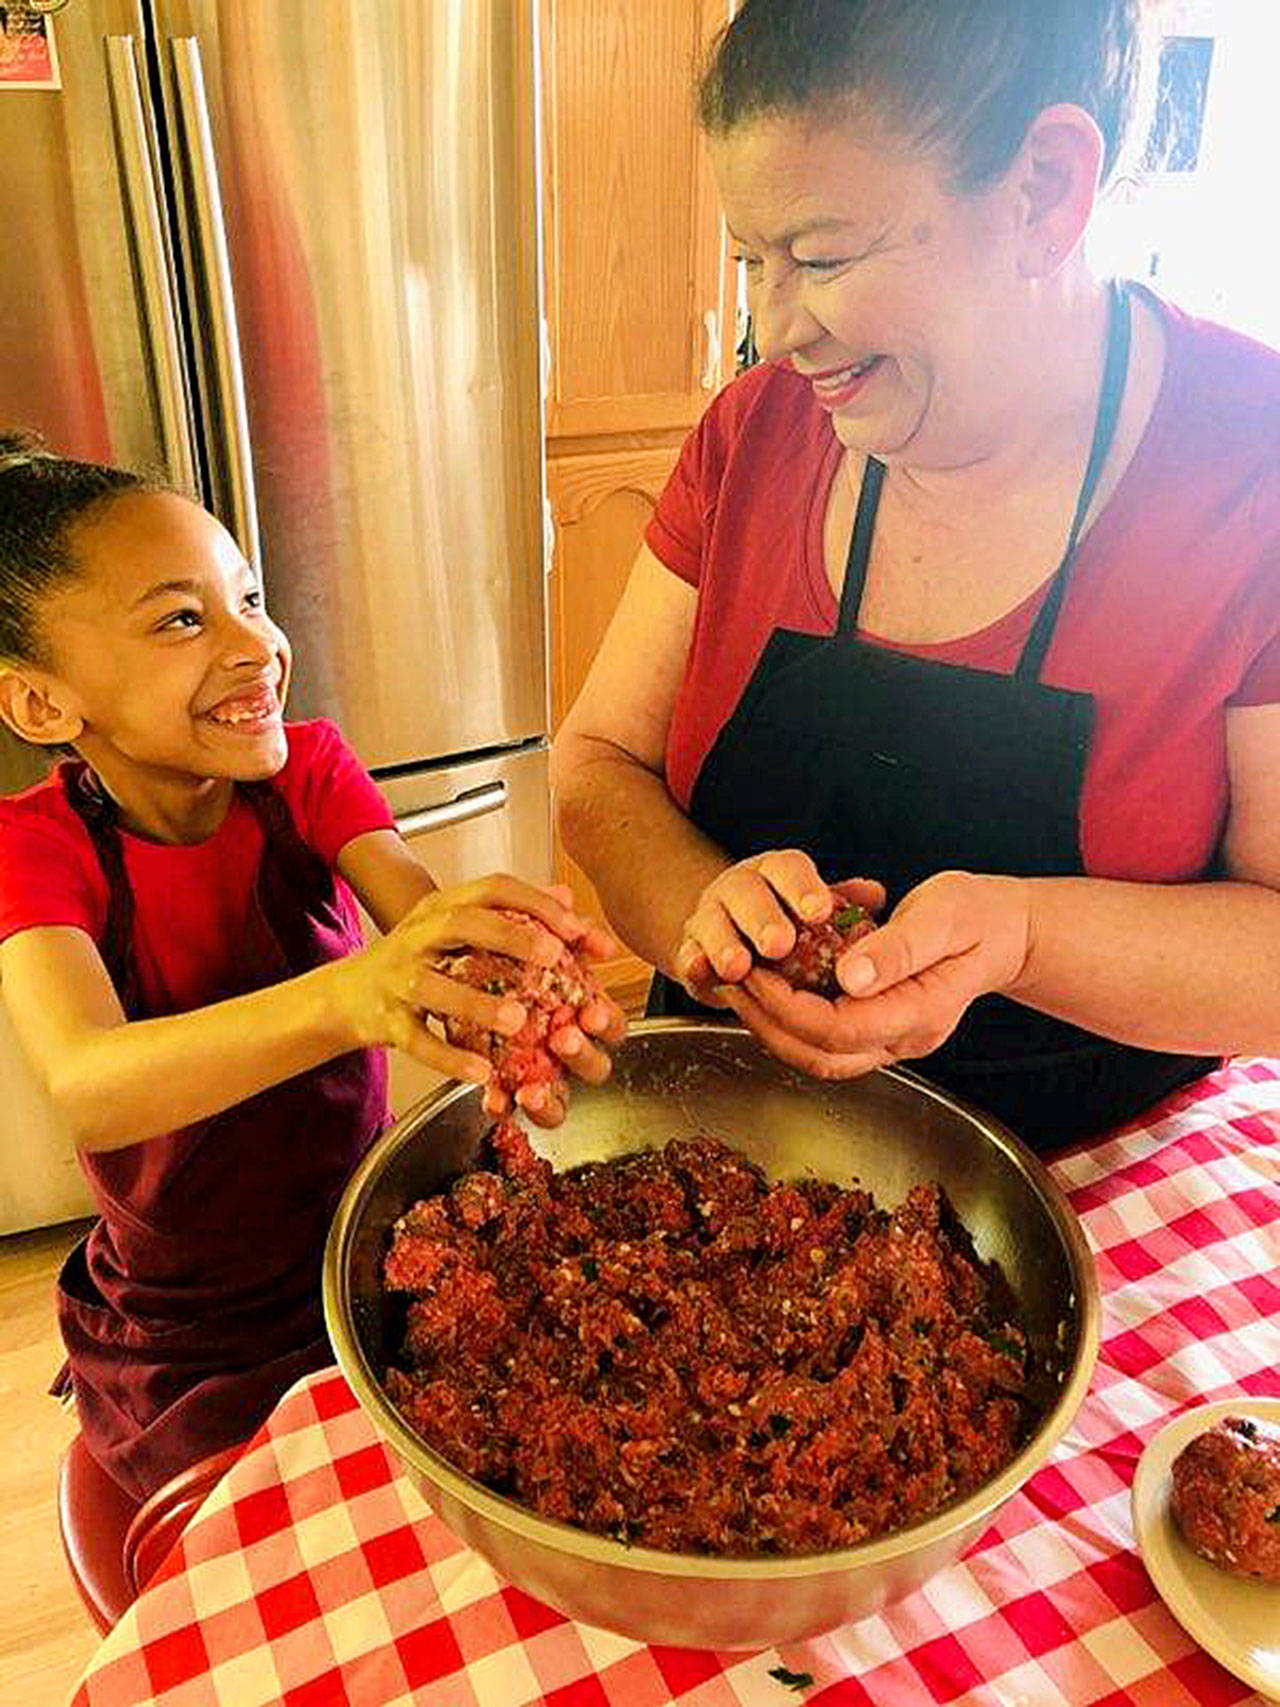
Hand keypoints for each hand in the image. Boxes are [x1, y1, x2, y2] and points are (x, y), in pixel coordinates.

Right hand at [335, 874, 613, 1089]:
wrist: (345, 996)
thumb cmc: (414, 960)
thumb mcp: (455, 928)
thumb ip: (510, 913)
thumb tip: (565, 895)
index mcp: (441, 907)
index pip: (491, 889)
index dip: (536, 902)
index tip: (575, 927)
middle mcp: (418, 935)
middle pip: (462, 923)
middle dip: (511, 937)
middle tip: (554, 954)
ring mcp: (398, 978)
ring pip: (434, 987)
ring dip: (478, 1003)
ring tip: (519, 1019)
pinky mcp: (386, 1021)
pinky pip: (418, 1040)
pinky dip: (449, 1058)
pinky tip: (481, 1072)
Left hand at [482, 884, 628, 1127]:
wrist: (445, 973)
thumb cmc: (500, 957)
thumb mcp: (522, 937)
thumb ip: (547, 922)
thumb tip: (564, 895)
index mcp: (583, 1011)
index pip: (613, 1024)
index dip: (608, 1023)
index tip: (589, 1011)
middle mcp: (567, 1046)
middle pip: (597, 1066)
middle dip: (585, 1056)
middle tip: (563, 1037)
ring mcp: (538, 1071)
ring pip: (561, 1095)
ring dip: (552, 1092)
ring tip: (532, 1083)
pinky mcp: (503, 1084)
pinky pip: (510, 1105)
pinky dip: (504, 1104)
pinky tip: (492, 1100)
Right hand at [674, 848, 885, 1005]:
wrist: (729, 932)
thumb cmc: (784, 918)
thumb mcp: (814, 905)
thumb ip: (843, 900)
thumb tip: (875, 895)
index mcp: (775, 873)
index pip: (788, 869)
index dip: (803, 888)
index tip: (820, 912)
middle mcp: (740, 888)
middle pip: (747, 893)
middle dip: (762, 918)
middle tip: (779, 944)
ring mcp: (710, 917)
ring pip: (712, 923)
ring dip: (725, 944)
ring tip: (739, 965)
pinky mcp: (689, 950)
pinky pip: (686, 953)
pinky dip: (693, 962)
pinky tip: (701, 970)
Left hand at [714, 871, 1032, 1078]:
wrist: (1003, 931)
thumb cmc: (975, 916)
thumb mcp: (943, 917)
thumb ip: (898, 948)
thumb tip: (850, 977)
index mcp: (921, 1013)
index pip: (839, 1029)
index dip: (788, 1006)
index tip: (755, 973)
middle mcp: (905, 1039)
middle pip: (821, 1056)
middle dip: (768, 1022)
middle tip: (734, 979)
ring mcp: (894, 1041)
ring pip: (820, 1058)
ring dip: (773, 1027)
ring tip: (742, 985)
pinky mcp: (881, 1030)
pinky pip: (827, 1042)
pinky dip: (790, 1021)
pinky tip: (768, 988)